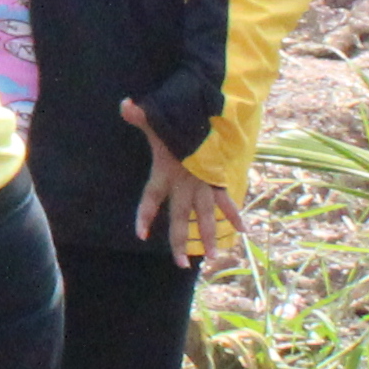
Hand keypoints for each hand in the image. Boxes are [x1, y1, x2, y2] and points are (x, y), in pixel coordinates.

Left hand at [123, 101, 241, 269]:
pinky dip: (235, 215)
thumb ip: (139, 116)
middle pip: (180, 218)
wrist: (210, 114)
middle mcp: (184, 184)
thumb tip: (124, 104)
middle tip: (180, 264)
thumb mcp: (158, 118)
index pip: (151, 199)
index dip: (145, 216)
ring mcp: (203, 183)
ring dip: (209, 237)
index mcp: (166, 173)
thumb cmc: (181, 117)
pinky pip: (227, 201)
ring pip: (206, 217)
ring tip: (213, 258)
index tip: (140, 234)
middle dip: (179, 241)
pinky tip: (244, 232)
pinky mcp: (218, 179)